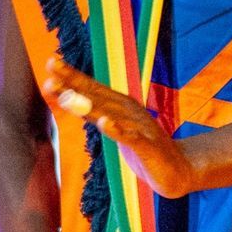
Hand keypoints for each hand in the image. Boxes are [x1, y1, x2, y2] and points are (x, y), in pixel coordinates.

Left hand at [41, 57, 198, 197]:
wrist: (180, 170)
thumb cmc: (141, 147)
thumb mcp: (113, 127)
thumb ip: (90, 113)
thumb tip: (63, 96)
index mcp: (119, 106)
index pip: (91, 88)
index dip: (71, 76)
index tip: (50, 61)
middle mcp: (128, 112)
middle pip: (97, 96)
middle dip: (74, 84)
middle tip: (51, 70)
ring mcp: (139, 128)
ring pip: (110, 114)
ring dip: (89, 105)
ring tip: (67, 96)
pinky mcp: (149, 148)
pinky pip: (132, 138)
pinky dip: (119, 130)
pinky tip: (106, 123)